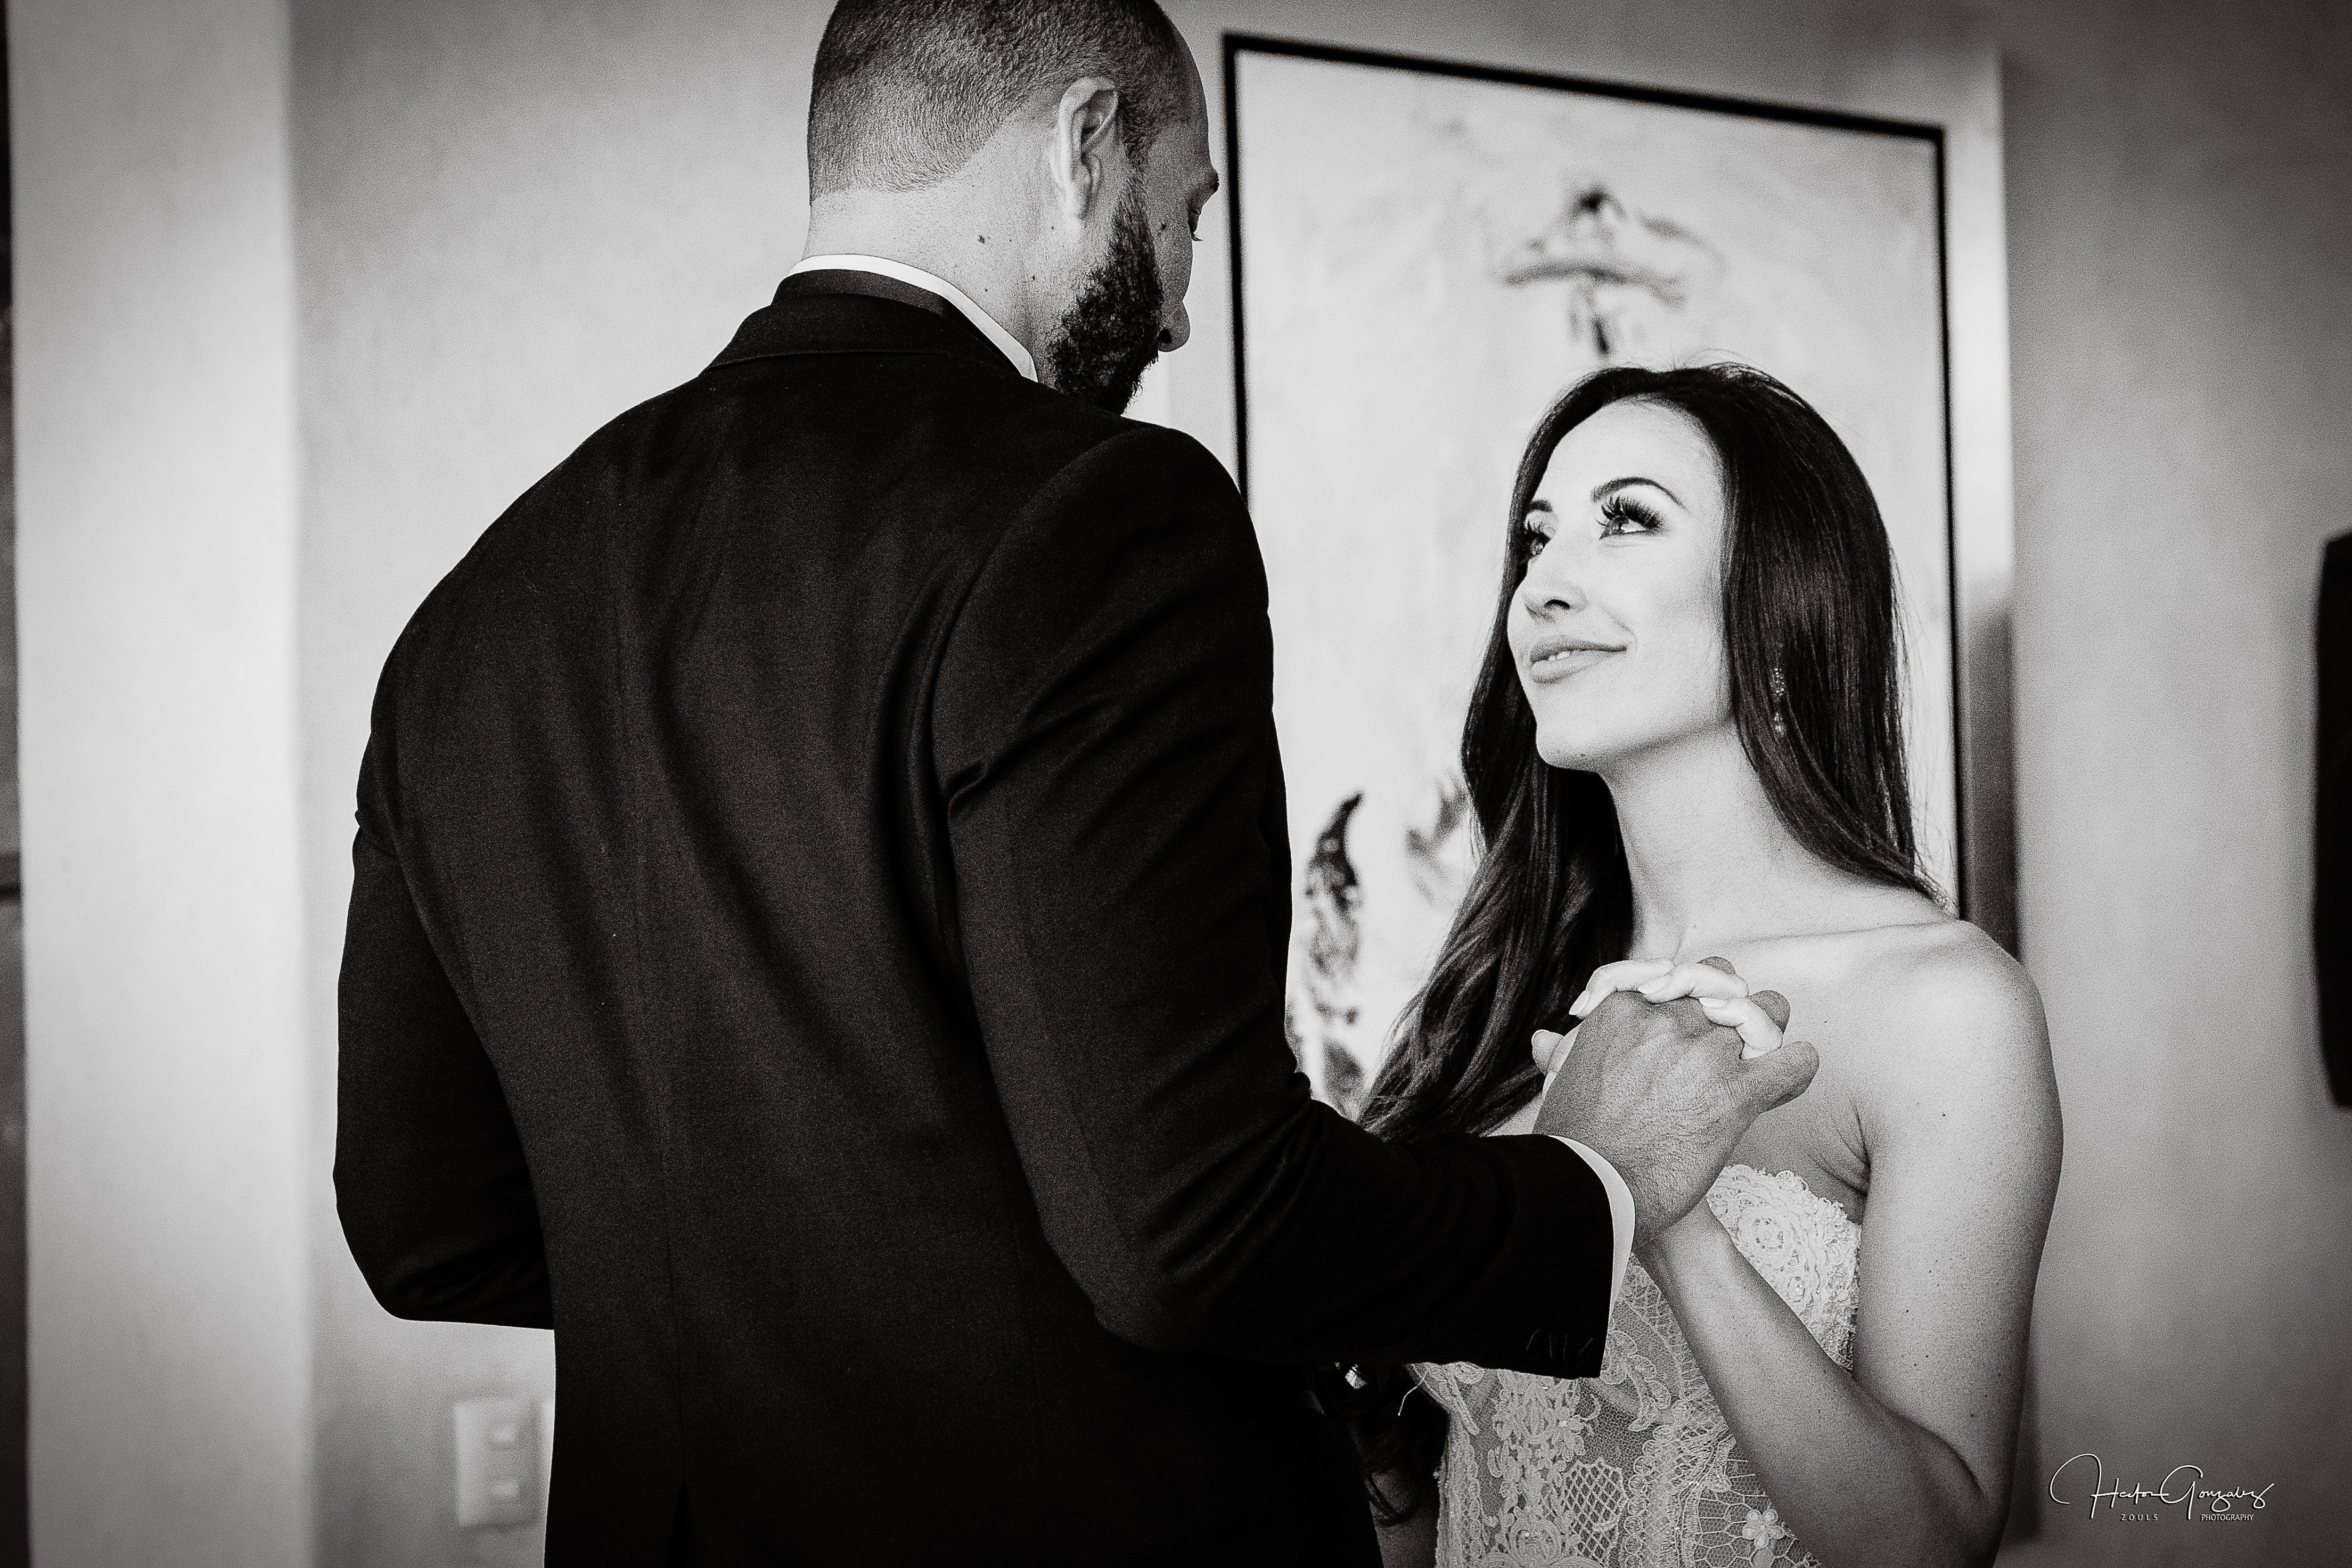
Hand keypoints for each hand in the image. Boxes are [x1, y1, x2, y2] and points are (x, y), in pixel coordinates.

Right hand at [1532, 958, 1817, 1249]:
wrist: (1591, 1188)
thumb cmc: (1572, 1143)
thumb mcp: (1560, 1081)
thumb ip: (1561, 1052)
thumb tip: (1546, 1038)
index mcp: (1624, 1008)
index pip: (1678, 976)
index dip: (1691, 1003)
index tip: (1687, 1033)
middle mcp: (1668, 1018)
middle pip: (1727, 984)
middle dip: (1733, 1009)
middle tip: (1729, 1046)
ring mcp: (1705, 1051)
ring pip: (1768, 1014)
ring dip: (1767, 1038)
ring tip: (1756, 1067)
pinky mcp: (1738, 1092)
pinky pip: (1795, 1061)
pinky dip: (1795, 1070)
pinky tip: (1778, 1087)